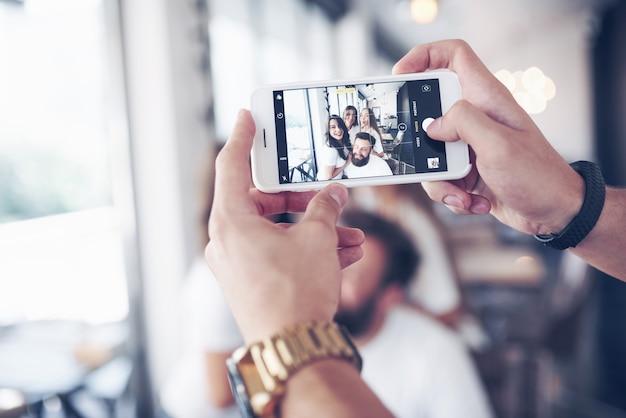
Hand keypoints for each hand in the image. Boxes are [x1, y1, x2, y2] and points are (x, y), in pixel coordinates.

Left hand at [205, 110, 363, 342]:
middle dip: (305, 200)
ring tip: (354, 236)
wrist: (292, 349)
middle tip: (332, 196)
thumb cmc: (296, 292)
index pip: (231, 165)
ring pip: (279, 231)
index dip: (242, 136)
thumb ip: (325, 208)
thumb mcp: (317, 239)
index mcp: (231, 221)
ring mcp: (237, 263)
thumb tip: (334, 194)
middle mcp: (227, 240)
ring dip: (316, 230)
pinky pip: (279, 253)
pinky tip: (345, 254)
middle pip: (265, 201)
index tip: (247, 116)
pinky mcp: (251, 281)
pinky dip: (308, 250)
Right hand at [393, 40, 583, 235]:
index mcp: (486, 99)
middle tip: (427, 158)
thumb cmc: (538, 176)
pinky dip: (451, 195)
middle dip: (422, 142)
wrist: (554, 214)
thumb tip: (432, 126)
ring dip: (440, 181)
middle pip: (429, 113)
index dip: (424, 56)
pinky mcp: (466, 170)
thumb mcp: (498, 145)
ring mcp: (469, 144)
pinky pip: (440, 178)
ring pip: (430, 154)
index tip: (401, 75)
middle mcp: (476, 117)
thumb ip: (463, 123)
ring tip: (463, 193)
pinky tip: (474, 201)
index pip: (454, 56)